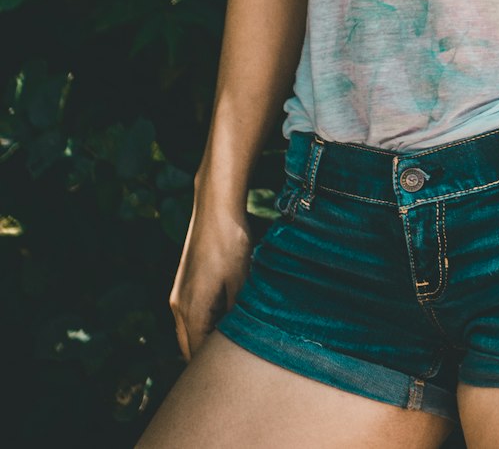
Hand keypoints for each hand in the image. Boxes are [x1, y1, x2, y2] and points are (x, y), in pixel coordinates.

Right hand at [168, 192, 253, 361]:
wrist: (214, 207)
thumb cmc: (230, 242)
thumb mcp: (241, 280)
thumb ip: (237, 314)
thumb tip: (241, 338)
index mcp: (191, 311)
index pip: (198, 355)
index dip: (214, 366)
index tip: (235, 370)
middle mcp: (178, 307)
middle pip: (189, 348)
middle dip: (208, 358)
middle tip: (236, 360)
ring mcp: (178, 295)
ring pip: (188, 332)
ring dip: (206, 339)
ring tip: (232, 340)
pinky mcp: (183, 285)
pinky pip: (190, 316)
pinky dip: (204, 324)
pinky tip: (225, 317)